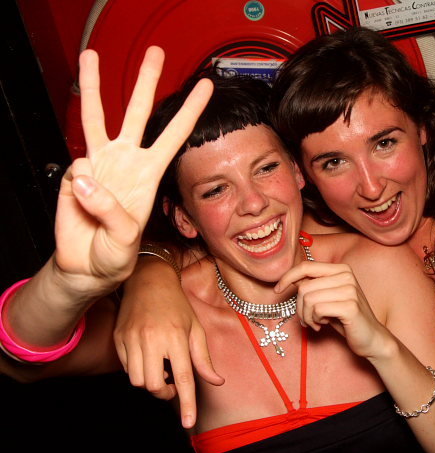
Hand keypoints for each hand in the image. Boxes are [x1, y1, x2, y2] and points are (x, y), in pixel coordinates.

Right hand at [54, 46, 212, 290]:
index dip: (190, 110)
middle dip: (146, 81)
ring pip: (95, 117)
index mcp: (149, 173)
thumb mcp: (124, 240)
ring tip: (90, 56)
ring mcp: (99, 164)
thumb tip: (84, 175)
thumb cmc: (115, 254)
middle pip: (136, 112)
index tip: (206, 86)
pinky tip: (83, 204)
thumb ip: (109, 210)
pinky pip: (75, 168)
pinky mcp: (75, 174)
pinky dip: (78, 185)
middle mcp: (126, 161)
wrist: (87, 265)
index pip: (174, 134)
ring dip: (92, 86)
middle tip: (156, 52)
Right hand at [114, 258, 223, 428]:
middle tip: (172, 383)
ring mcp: (132, 339)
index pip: (183, 378)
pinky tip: (147, 357)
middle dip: (164, 392)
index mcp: (177, 337)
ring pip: (136, 381)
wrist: (149, 280)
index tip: (188, 423)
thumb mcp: (196, 329)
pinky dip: (137, 370)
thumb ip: (204, 359)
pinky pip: (125, 368)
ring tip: (159, 367)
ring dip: (149, 382)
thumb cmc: (177, 305)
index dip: (187, 403)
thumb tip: (217, 382)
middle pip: (153, 385)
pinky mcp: (118, 338)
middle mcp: (152, 339)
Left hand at [275, 262, 391, 358]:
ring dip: (306, 316)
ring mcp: (350, 290)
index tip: (277, 290)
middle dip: (299, 307)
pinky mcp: (350, 306)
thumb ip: (313, 286)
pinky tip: (322, 325)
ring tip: (315, 323)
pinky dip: (314, 320)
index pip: (306, 266)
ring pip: (308, 298)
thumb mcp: (327, 298)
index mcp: (341, 269)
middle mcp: (346, 275)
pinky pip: (317, 309)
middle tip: (307, 319)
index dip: (287, 277)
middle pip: (304, 286)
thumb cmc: (346, 319)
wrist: (371, 338)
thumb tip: (291, 279)